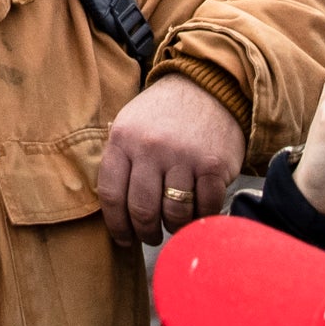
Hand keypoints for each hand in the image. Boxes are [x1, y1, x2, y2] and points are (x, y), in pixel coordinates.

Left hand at [100, 71, 248, 247]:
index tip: (124, 238)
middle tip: (151, 237)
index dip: (116, 225)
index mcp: (123, 138)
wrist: (208, 87)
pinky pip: (205, 208)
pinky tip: (198, 211)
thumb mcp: (131, 125)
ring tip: (174, 223)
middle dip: (146, 233)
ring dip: (174, 227)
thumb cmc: (164, 114)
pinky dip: (202, 217)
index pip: (111, 194)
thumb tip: (114, 213)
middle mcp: (150, 147)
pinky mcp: (213, 165)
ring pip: (174, 214)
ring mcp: (183, 156)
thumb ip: (120, 161)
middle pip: (142, 210)